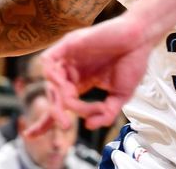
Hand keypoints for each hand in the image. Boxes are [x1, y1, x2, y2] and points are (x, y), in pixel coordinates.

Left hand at [24, 16, 150, 135]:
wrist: (142, 39)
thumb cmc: (134, 61)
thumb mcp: (121, 95)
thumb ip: (106, 112)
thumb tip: (89, 126)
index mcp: (83, 81)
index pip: (59, 103)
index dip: (45, 120)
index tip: (33, 136)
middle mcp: (73, 70)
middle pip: (53, 96)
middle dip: (56, 114)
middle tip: (66, 125)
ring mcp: (70, 57)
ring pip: (51, 81)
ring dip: (58, 96)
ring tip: (72, 102)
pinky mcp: (69, 44)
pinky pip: (48, 61)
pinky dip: (51, 74)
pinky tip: (64, 84)